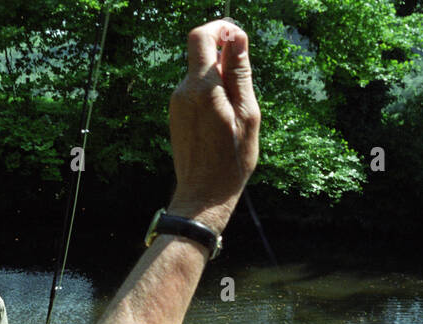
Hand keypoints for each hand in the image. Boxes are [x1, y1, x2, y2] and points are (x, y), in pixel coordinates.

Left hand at [166, 20, 259, 231]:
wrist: (203, 195)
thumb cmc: (231, 159)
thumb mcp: (247, 113)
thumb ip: (240, 73)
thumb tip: (237, 38)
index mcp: (202, 88)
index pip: (201, 37)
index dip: (219, 29)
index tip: (237, 38)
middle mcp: (183, 92)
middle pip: (200, 54)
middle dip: (223, 58)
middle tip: (244, 84)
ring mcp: (176, 104)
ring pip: (199, 74)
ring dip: (219, 79)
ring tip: (235, 111)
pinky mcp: (176, 114)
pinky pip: (195, 91)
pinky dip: (211, 94)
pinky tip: (222, 120)